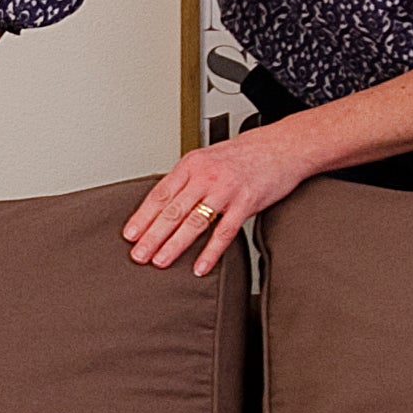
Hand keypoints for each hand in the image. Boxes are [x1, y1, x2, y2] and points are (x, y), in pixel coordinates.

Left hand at [123, 126, 316, 273]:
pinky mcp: (246, 203)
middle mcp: (205, 176)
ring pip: (194, 222)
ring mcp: (226, 190)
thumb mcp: (208, 159)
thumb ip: (187, 180)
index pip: (160, 194)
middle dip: (152, 235)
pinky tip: (200, 266)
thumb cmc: (245, 154)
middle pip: (172, 210)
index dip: (143, 216)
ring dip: (174, 245)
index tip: (130, 235)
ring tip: (160, 261)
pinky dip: (210, 252)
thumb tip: (164, 204)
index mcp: (192, 164)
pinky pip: (224, 232)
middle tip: (138, 255)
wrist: (282, 146)